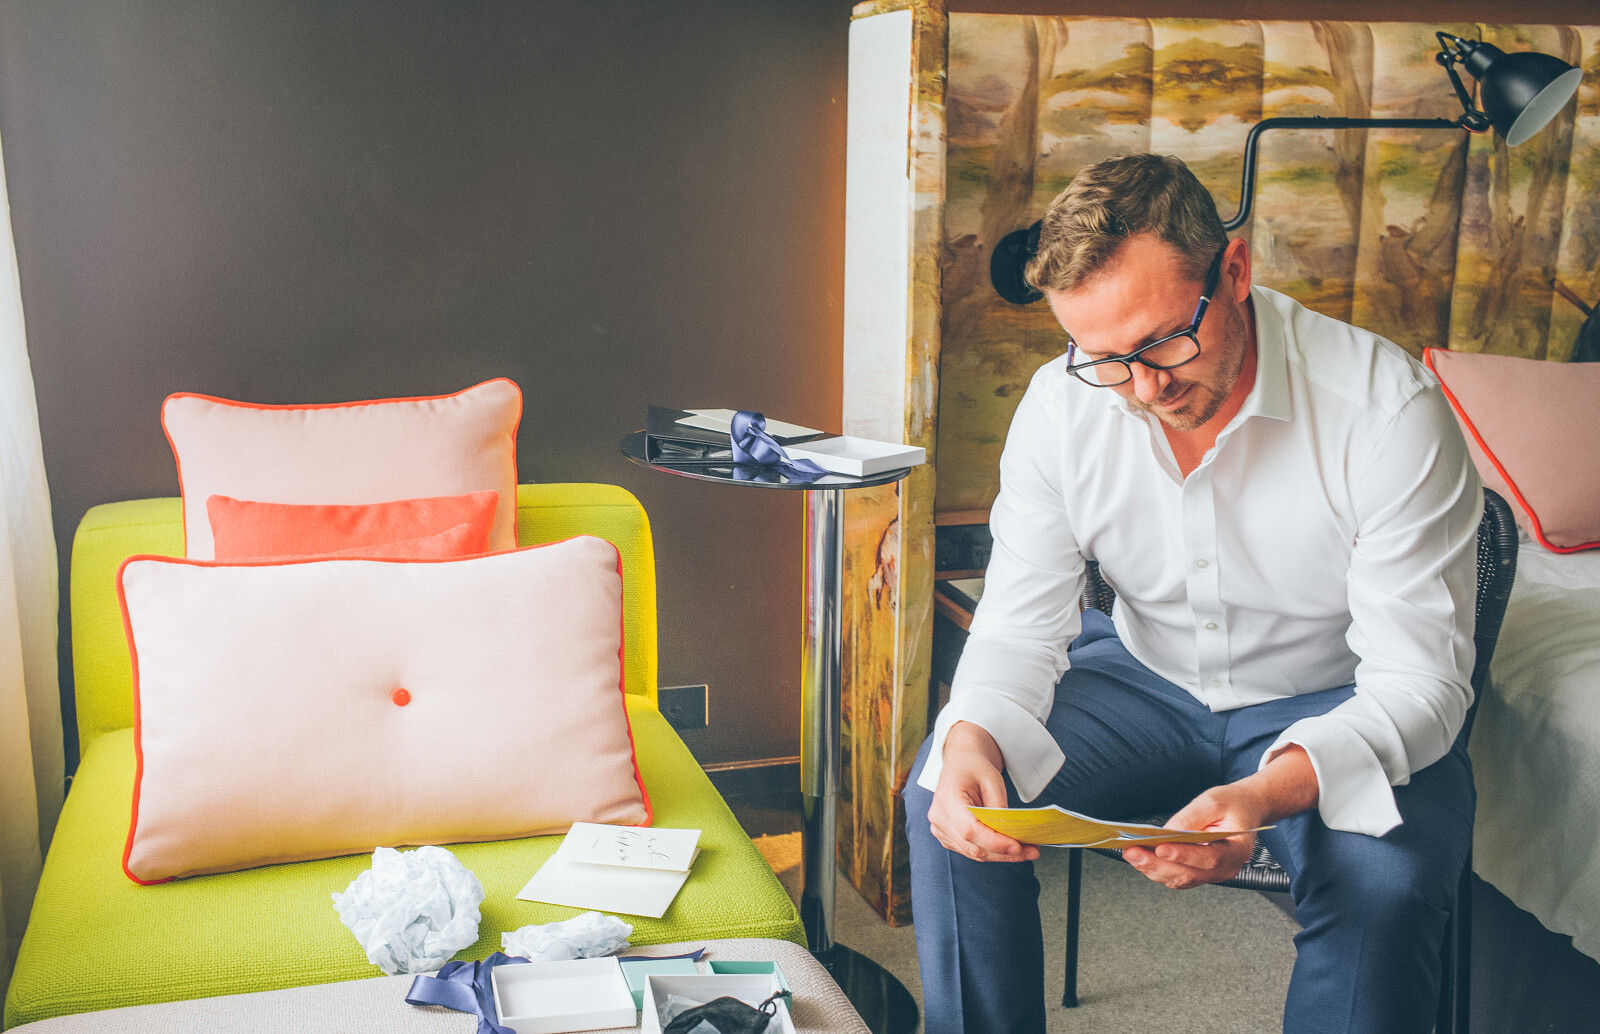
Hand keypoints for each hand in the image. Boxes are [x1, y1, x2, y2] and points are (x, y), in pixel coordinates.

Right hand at [926, 722, 1040, 862]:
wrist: (961, 764)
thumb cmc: (974, 769)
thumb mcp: (992, 781)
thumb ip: (999, 809)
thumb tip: (1011, 835)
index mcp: (947, 799)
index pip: (970, 830)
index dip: (994, 842)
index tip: (1018, 846)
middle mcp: (939, 818)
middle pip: (974, 846)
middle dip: (1005, 852)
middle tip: (1032, 851)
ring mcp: (941, 830)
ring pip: (975, 853)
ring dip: (1002, 855)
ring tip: (1027, 850)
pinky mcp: (948, 837)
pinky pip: (972, 851)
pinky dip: (993, 852)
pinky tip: (1010, 848)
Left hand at [1123, 744, 1317, 889]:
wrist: (1245, 809)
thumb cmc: (1232, 804)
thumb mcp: (1213, 801)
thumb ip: (1191, 818)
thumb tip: (1166, 832)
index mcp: (1237, 850)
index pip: (1210, 858)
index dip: (1184, 855)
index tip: (1161, 848)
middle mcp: (1226, 868)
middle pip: (1189, 874)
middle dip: (1157, 864)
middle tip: (1133, 852)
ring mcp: (1212, 874)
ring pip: (1180, 879)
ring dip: (1152, 868)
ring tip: (1130, 853)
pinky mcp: (1199, 873)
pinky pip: (1177, 876)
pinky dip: (1157, 868)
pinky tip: (1140, 857)